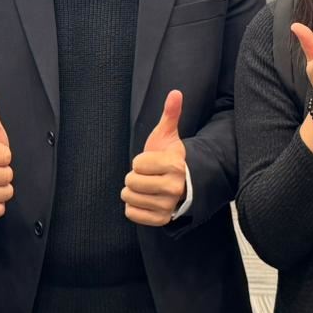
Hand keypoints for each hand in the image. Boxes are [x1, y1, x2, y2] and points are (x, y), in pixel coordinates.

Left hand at [123, 90, 186, 226]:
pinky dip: (134, 206)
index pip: (137, 164)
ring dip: (133, 192)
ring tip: (147, 187)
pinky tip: (145, 200)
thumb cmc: (169, 157)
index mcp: (174, 165)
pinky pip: (131, 213)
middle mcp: (174, 188)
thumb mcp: (168, 135)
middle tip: (148, 176)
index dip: (140, 161)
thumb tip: (175, 92)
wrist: (182, 184)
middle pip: (131, 182)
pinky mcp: (160, 220)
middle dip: (135, 177)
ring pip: (129, 197)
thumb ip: (171, 114)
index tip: (152, 163)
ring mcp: (167, 206)